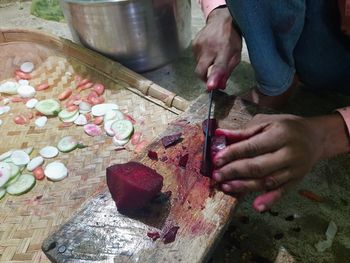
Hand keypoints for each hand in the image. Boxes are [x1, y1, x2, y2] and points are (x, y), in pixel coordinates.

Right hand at [192, 7, 241, 89]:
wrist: (221, 19)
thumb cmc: (232, 38)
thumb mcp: (236, 55)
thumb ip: (228, 71)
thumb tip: (220, 86)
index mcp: (224, 50)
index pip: (218, 66)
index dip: (213, 78)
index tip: (210, 86)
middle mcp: (210, 47)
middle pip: (201, 70)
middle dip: (205, 78)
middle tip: (211, 79)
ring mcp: (199, 45)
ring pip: (198, 65)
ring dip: (205, 66)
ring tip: (213, 56)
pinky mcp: (194, 44)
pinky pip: (196, 58)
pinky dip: (202, 59)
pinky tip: (208, 51)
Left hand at [212, 113, 349, 211]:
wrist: (316, 138)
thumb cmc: (286, 127)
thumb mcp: (266, 122)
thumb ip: (243, 131)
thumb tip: (220, 134)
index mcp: (280, 134)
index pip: (252, 147)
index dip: (233, 154)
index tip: (216, 159)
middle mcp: (289, 153)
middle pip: (258, 166)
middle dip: (234, 171)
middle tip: (216, 175)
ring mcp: (294, 169)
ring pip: (266, 181)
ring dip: (244, 186)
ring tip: (226, 187)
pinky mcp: (296, 180)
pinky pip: (281, 192)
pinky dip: (269, 200)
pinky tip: (256, 206)